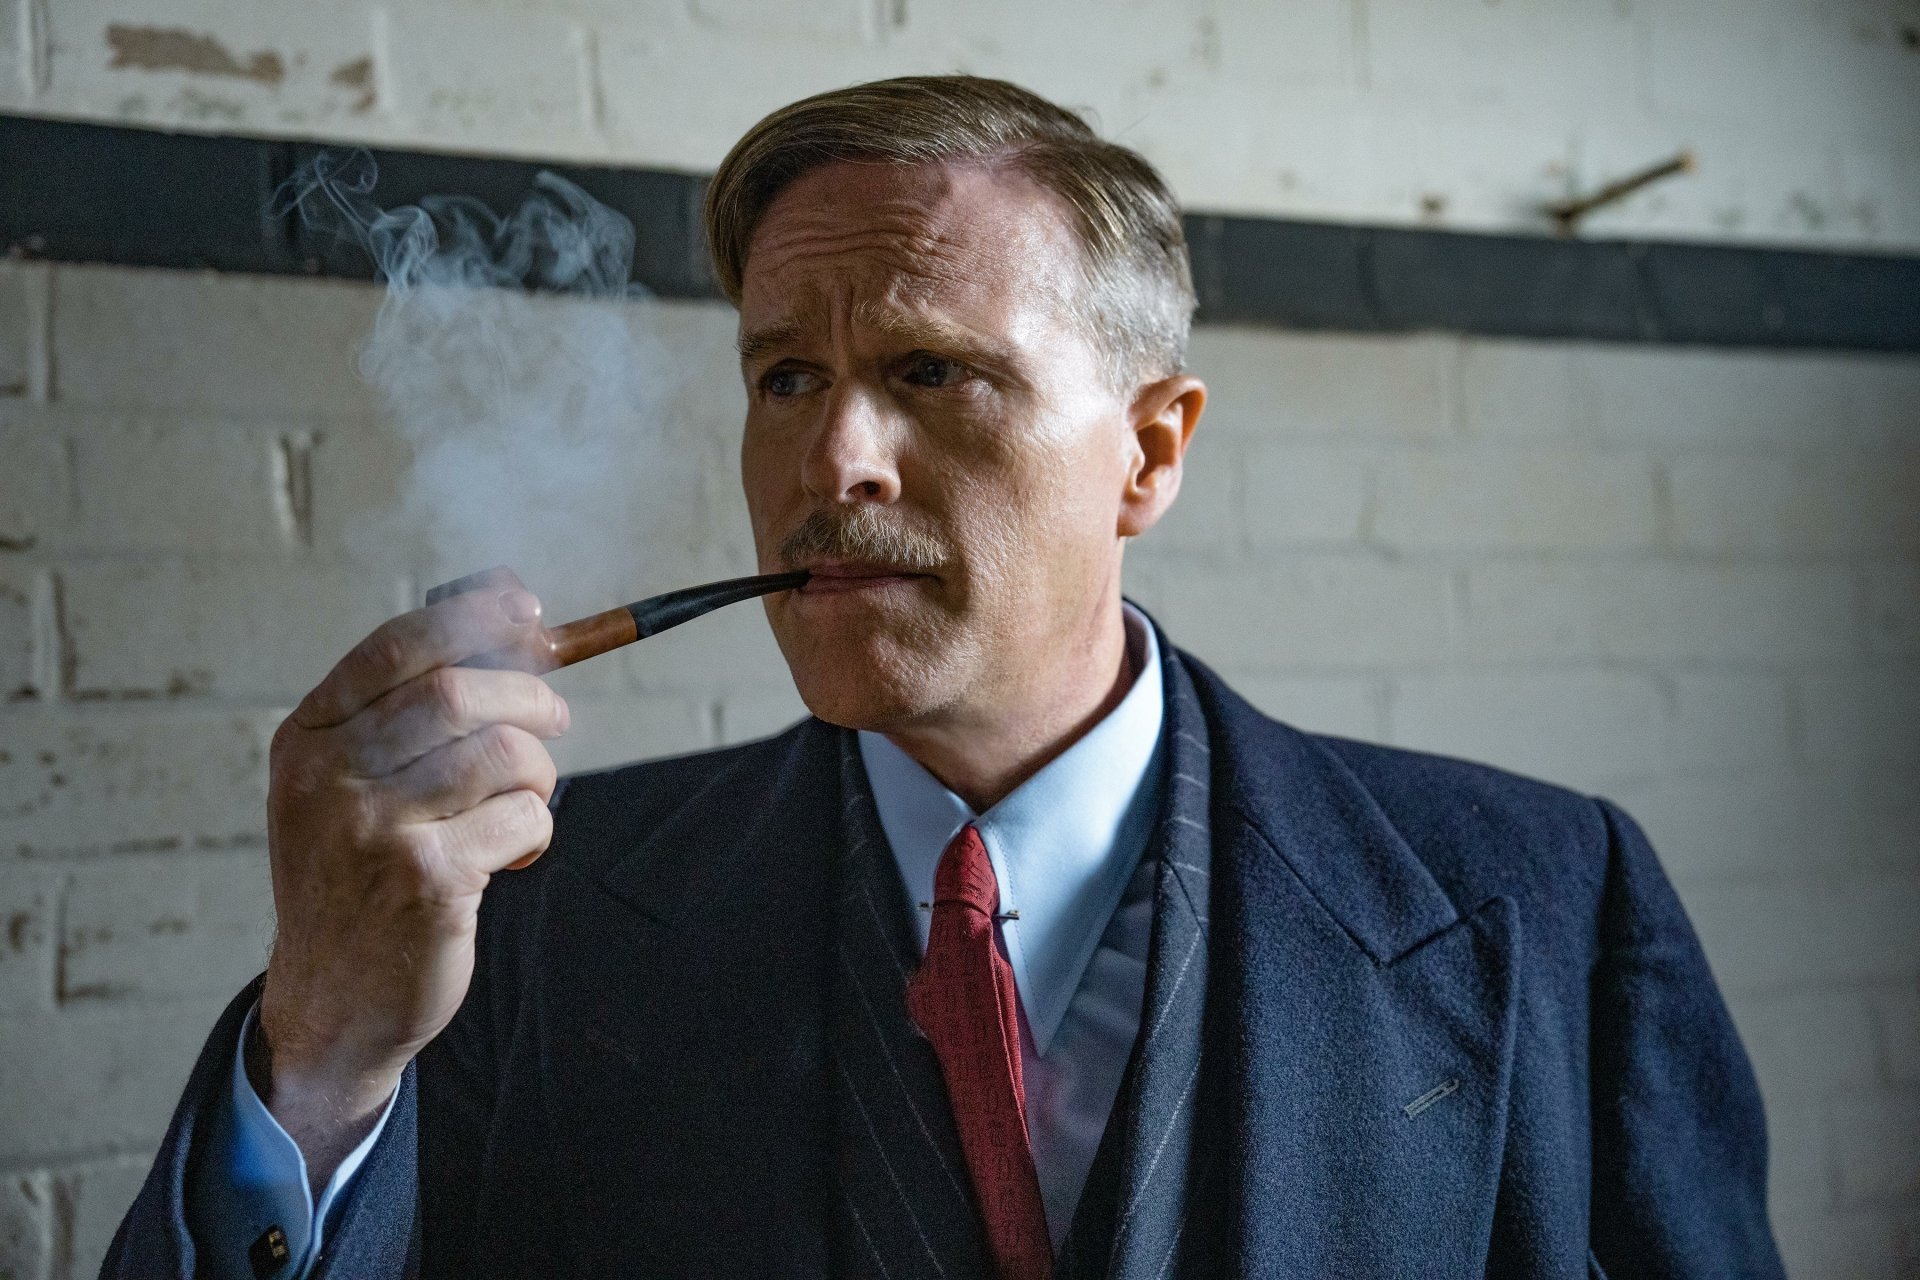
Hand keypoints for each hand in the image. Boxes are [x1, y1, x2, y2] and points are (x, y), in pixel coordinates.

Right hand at [255, 575, 568, 1177]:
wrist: (331, 999)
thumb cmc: (358, 873)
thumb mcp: (349, 783)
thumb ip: (409, 705)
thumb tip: (509, 608)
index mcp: (308, 738)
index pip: (399, 646)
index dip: (476, 616)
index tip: (528, 613)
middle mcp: (330, 776)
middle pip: (461, 690)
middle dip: (529, 696)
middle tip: (553, 718)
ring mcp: (376, 828)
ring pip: (503, 751)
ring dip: (538, 771)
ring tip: (525, 799)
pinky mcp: (428, 879)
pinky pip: (523, 816)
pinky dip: (536, 828)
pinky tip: (510, 854)